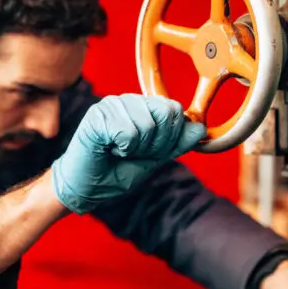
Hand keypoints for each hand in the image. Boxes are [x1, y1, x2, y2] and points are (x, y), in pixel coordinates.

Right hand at [51, 94, 205, 213]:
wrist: (87, 188)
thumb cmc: (116, 172)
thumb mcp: (154, 159)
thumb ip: (176, 143)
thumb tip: (200, 128)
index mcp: (142, 106)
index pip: (175, 110)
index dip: (169, 138)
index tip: (149, 152)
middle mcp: (128, 100)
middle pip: (166, 113)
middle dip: (155, 143)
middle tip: (133, 152)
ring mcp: (111, 104)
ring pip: (147, 125)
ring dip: (136, 148)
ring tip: (119, 151)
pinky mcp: (97, 115)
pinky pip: (128, 132)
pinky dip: (122, 149)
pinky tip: (109, 149)